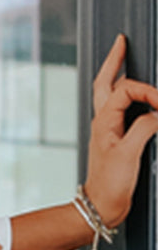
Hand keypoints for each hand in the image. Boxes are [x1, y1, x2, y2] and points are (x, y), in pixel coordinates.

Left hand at [83, 33, 157, 227]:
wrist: (101, 206)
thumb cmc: (110, 184)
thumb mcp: (128, 154)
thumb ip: (144, 129)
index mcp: (104, 121)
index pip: (126, 91)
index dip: (147, 92)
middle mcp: (104, 121)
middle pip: (106, 82)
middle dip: (114, 60)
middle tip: (121, 42)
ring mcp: (109, 129)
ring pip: (111, 94)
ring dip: (118, 74)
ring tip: (123, 57)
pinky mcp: (116, 139)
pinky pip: (121, 109)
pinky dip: (128, 95)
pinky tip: (134, 95)